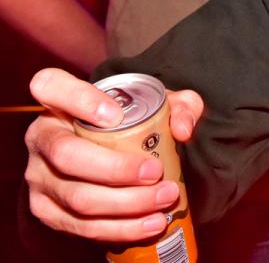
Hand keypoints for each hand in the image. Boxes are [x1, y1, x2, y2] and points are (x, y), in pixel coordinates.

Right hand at [24, 68, 203, 243]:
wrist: (112, 150)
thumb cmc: (132, 120)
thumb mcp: (158, 102)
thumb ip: (180, 105)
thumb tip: (183, 130)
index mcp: (57, 101)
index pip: (50, 86)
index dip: (78, 100)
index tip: (116, 116)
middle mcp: (41, 137)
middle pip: (67, 155)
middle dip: (116, 169)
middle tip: (156, 172)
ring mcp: (39, 177)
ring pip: (77, 197)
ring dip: (127, 204)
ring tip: (165, 198)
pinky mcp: (47, 210)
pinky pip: (81, 226)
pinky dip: (121, 228)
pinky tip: (152, 223)